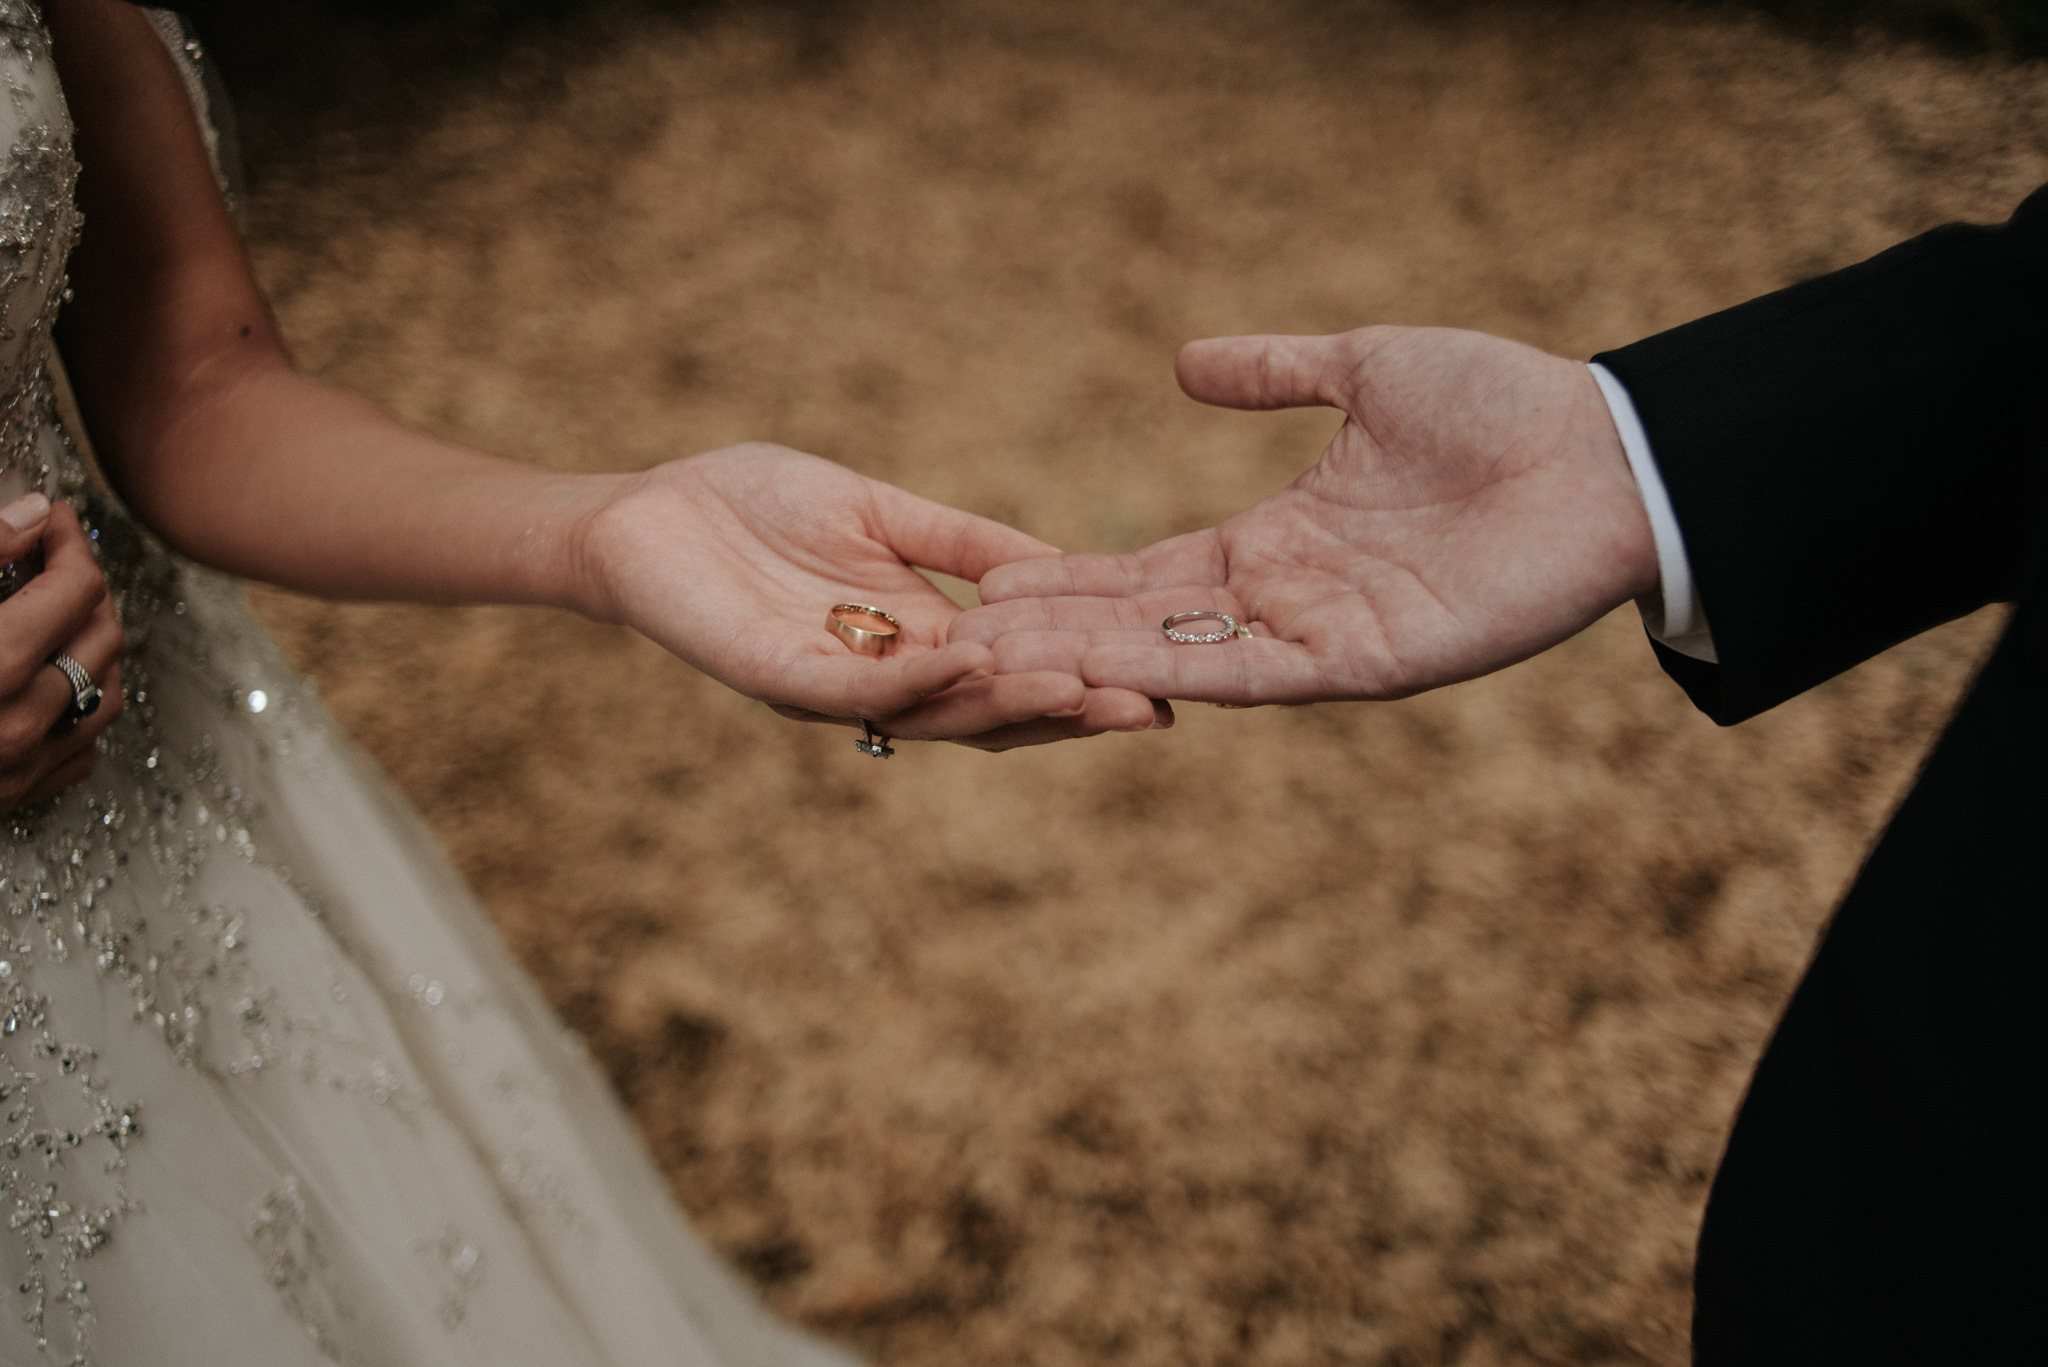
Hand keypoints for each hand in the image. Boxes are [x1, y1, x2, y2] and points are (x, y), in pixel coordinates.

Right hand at [0, 495, 125, 812]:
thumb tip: (37, 513)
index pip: (74, 587)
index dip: (70, 541)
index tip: (54, 517)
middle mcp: (16, 723)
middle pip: (101, 636)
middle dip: (88, 588)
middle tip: (60, 558)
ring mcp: (20, 768)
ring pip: (106, 694)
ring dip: (94, 648)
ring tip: (62, 616)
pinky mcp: (14, 798)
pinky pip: (81, 747)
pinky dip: (78, 708)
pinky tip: (52, 681)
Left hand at [582, 443, 1164, 749]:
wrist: (646, 509)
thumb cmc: (753, 503)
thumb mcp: (883, 512)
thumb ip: (965, 542)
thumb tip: (1062, 565)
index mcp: (913, 641)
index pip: (1011, 674)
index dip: (1080, 679)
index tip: (1158, 677)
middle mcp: (882, 680)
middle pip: (987, 713)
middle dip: (1067, 712)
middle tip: (1149, 713)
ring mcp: (833, 688)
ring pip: (935, 712)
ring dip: (1009, 704)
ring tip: (1082, 693)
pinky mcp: (779, 678)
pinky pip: (861, 689)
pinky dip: (919, 680)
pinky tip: (972, 660)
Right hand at [954, 327, 1659, 704]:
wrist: (1605, 449)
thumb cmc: (1503, 405)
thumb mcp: (1366, 368)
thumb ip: (1276, 374)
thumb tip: (1181, 364)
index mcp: (1281, 539)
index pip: (1154, 569)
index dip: (1075, 577)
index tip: (994, 583)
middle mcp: (1291, 597)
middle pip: (1151, 621)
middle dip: (1059, 628)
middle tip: (964, 635)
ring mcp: (1329, 635)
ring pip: (1187, 655)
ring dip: (1096, 656)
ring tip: (1008, 657)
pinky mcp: (1374, 661)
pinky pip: (1262, 673)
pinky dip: (1185, 672)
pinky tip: (1114, 669)